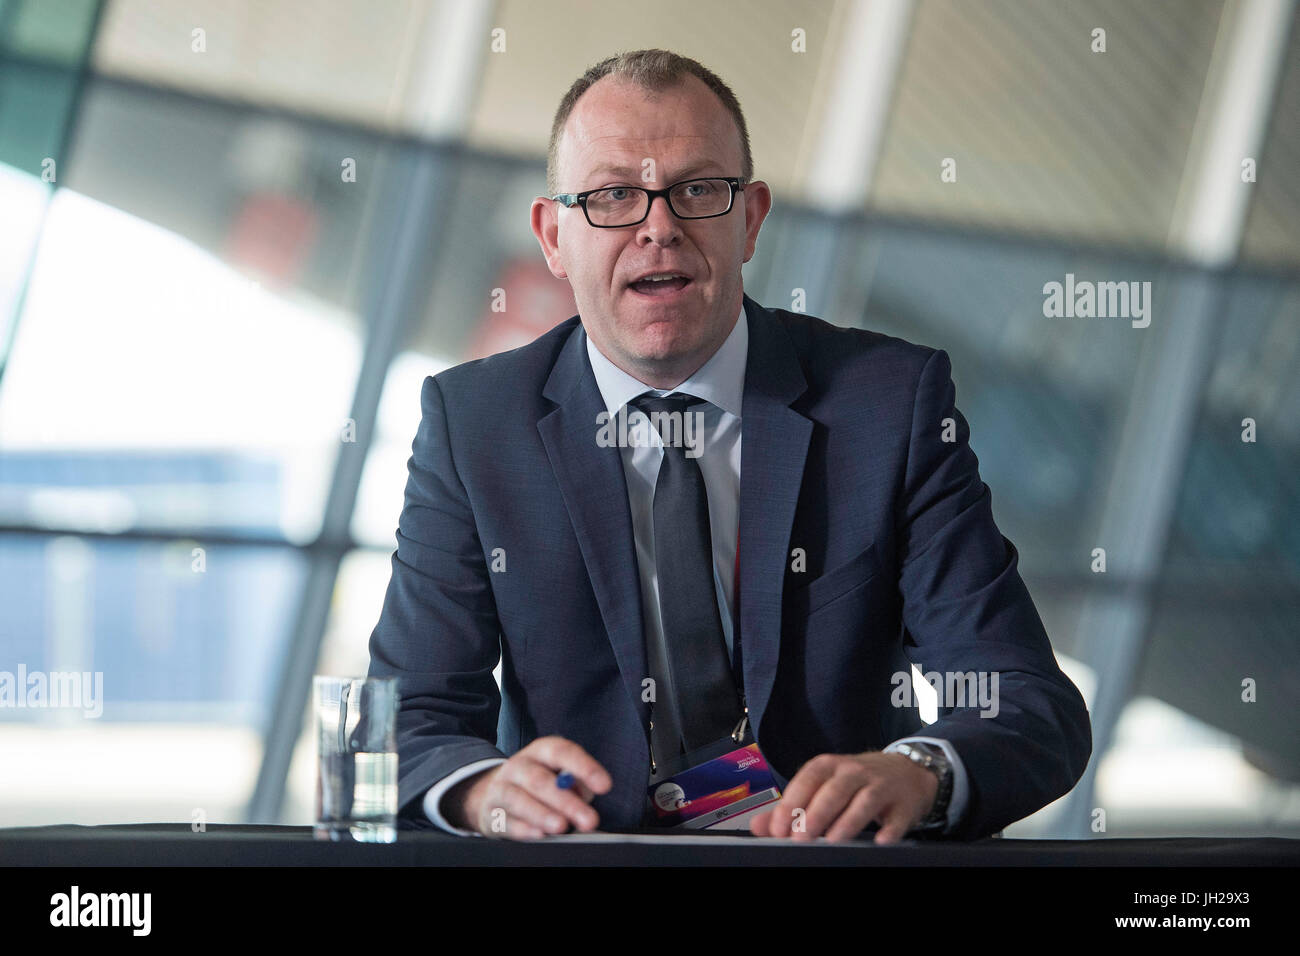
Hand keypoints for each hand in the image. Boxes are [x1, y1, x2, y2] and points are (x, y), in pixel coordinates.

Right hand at [445, 736, 612, 838]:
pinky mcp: (491, 813)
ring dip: (542, 813)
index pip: (562, 752)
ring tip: (562, 826)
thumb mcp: (558, 775)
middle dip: (566, 801)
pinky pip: (507, 821)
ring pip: (519, 799)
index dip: (584, 767)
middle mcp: (518, 766)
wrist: (492, 794)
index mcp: (541, 751)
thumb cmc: (539, 784)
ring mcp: (501, 788)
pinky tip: (540, 834)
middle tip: (589, 820)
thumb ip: (577, 783)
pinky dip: (524, 829)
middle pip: (540, 780)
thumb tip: (584, 794)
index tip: (604, 786)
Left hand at [748, 751, 937, 843]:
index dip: (792, 803)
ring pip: (864, 801)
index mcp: (830, 766)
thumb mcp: (824, 785)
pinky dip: (890, 829)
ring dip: (848, 822)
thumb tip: (760, 826)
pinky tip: (881, 841)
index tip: (779, 828)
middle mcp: (855, 771)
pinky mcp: (904, 804)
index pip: (808, 779)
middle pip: (834, 790)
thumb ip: (792, 806)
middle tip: (800, 838)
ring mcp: (881, 786)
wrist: (908, 771)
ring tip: (833, 841)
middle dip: (816, 814)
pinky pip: (897, 817)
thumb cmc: (857, 781)